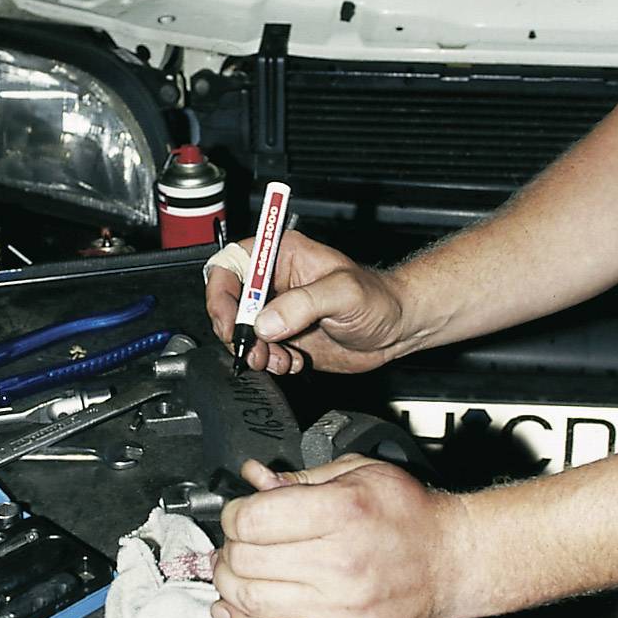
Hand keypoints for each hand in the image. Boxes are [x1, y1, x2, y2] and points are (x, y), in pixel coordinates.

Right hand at [204, 231, 406, 374]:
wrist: (396, 328)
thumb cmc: (378, 297)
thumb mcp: (344, 293)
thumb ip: (303, 304)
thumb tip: (265, 322)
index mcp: (280, 254)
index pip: (231, 266)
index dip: (221, 293)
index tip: (230, 321)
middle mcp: (272, 282)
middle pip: (228, 303)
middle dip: (237, 332)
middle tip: (256, 350)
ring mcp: (276, 311)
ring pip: (240, 333)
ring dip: (255, 352)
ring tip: (282, 359)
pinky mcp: (282, 337)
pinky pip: (259, 352)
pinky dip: (270, 363)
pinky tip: (294, 362)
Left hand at [210, 454, 469, 617]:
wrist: (457, 560)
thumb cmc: (411, 514)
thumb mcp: (359, 472)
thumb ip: (302, 478)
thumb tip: (256, 479)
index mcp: (342, 511)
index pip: (254, 519)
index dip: (233, 515)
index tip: (236, 515)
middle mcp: (341, 561)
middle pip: (247, 560)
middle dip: (227, 550)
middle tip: (231, 545)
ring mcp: (343, 606)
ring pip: (254, 601)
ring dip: (228, 586)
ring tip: (230, 574)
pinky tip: (229, 613)